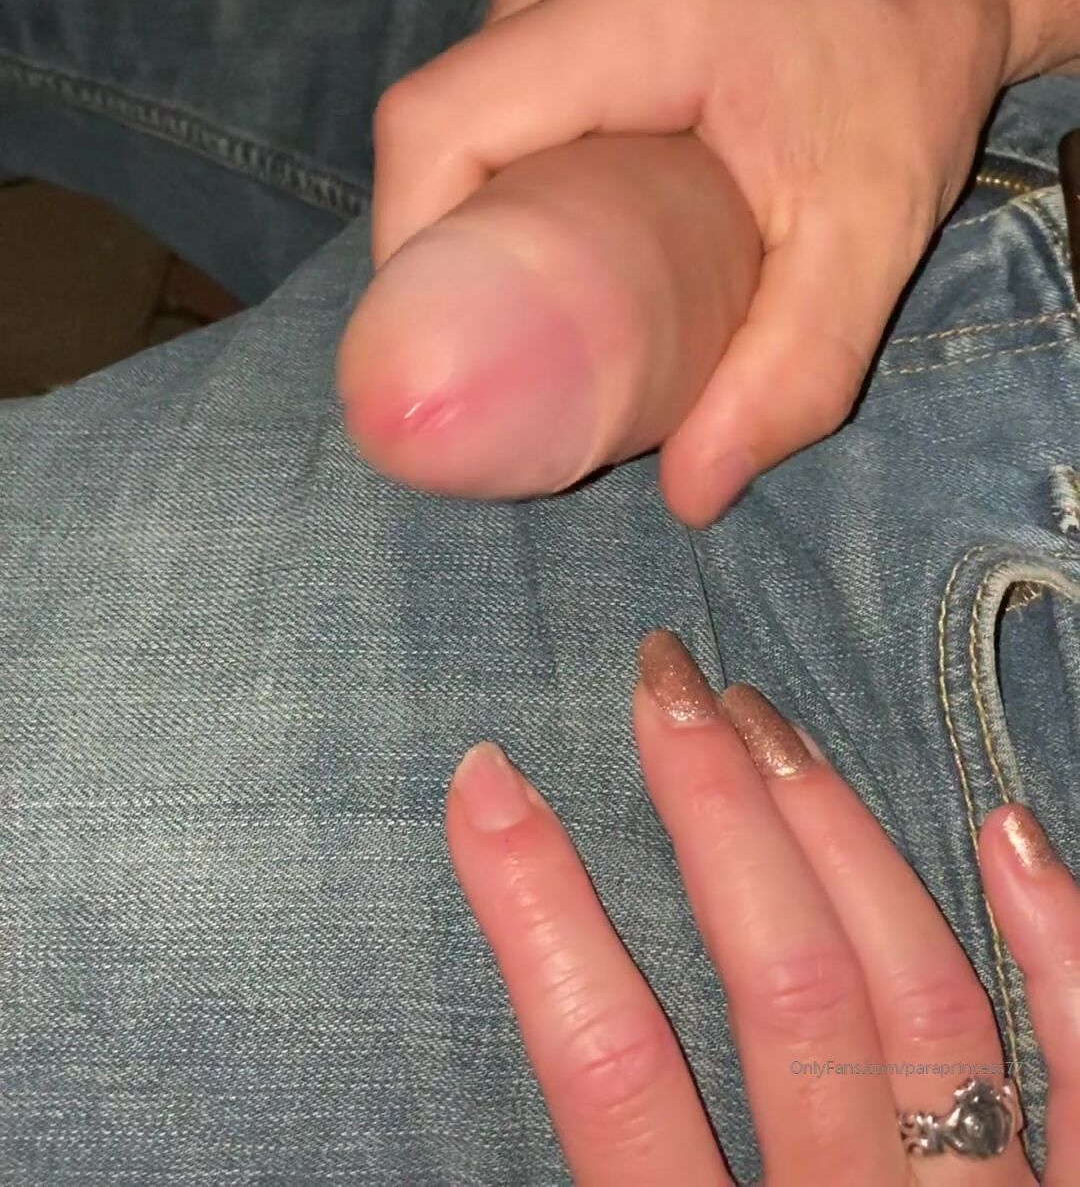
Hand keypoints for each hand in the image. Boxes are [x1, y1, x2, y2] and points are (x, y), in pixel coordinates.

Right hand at [372, 0, 1013, 521]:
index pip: (438, 124)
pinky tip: (554, 229)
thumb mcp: (870, 233)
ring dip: (467, 205)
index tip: (442, 350)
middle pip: (431, 119)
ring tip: (528, 301)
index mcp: (634, 9)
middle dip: (438, 247)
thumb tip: (692, 494)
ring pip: (454, 99)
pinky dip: (500, 162)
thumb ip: (795, 368)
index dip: (408, 245)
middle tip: (493, 352)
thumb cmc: (910, 74)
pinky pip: (491, 79)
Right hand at [447, 632, 1078, 1183]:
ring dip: (841, 842)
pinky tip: (1005, 834)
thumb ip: (616, 1161)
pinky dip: (1058, 951)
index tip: (483, 782)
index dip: (540, 917)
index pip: (612, 1079)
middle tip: (664, 687)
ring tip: (764, 720)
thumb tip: (544, 1006)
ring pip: (920, 1004)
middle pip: (785, 997)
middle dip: (717, 817)